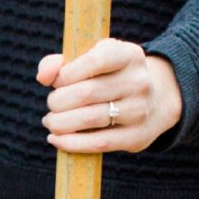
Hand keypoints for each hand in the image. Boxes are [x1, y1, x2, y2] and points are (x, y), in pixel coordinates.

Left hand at [38, 38, 181, 153]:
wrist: (155, 101)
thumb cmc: (111, 77)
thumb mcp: (93, 59)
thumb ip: (61, 62)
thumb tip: (43, 77)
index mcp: (129, 55)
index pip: (93, 61)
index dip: (65, 74)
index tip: (57, 81)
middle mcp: (138, 82)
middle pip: (85, 93)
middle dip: (58, 101)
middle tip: (52, 104)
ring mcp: (139, 111)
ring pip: (88, 119)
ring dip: (60, 122)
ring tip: (51, 121)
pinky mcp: (136, 137)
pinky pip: (97, 143)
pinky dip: (70, 143)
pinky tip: (56, 139)